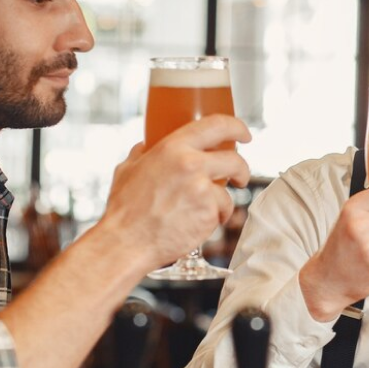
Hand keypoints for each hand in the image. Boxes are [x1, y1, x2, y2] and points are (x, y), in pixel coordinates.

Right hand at [101, 115, 251, 267]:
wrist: (126, 242)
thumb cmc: (124, 209)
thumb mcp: (127, 169)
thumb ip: (142, 153)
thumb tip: (147, 145)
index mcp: (172, 148)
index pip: (216, 125)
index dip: (236, 127)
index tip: (244, 134)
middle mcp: (191, 164)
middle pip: (235, 159)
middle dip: (242, 169)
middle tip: (239, 177)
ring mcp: (202, 189)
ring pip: (227, 191)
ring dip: (221, 202)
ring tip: (203, 211)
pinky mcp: (208, 213)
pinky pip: (221, 212)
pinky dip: (214, 219)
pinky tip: (196, 224)